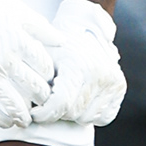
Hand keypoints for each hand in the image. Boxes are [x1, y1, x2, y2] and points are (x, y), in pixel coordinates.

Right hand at [0, 0, 60, 129]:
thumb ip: (41, 27)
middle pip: (33, 88)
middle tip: (44, 103)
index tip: (48, 80)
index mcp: (18, 41)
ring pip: (13, 104)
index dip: (50, 76)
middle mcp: (4, 60)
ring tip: (28, 121)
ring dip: (24, 116)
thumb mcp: (16, 9)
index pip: (44, 67)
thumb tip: (62, 42)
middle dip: (43, 99)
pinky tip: (6, 123)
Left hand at [31, 0, 126, 127]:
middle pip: (73, 113)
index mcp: (79, 65)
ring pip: (87, 119)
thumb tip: (25, 107)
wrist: (83, 26)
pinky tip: (81, 101)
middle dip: (57, 112)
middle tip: (49, 101)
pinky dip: (91, 114)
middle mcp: (100, 74)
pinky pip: (104, 117)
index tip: (35, 113)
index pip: (61, 104)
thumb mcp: (42, 56)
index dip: (44, 114)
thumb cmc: (57, 45)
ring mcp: (113, 81)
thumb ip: (36, 81)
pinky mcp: (120, 87)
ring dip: (73, 114)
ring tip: (65, 97)